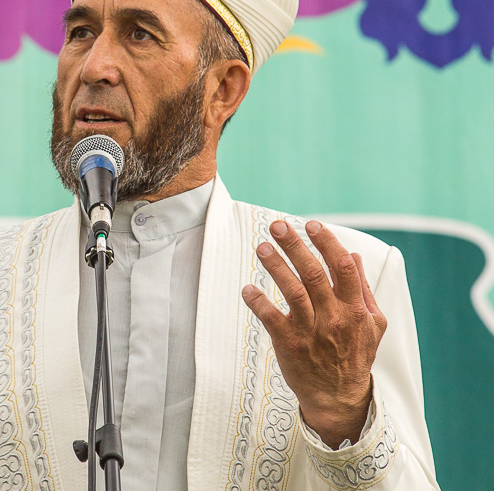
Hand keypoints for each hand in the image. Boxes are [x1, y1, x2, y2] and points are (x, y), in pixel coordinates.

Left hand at [241, 220, 387, 448]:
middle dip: (294, 245)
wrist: (339, 397)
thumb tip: (354, 254)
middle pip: (313, 273)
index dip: (327, 242)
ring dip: (275, 266)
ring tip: (262, 247)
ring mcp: (311, 331)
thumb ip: (362, 288)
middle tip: (277, 225)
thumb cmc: (355, 355)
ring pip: (292, 291)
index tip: (311, 224)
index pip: (342, 267)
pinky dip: (258, 302)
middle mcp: (334, 318)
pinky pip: (271, 318)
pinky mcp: (290, 344)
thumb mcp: (372, 323)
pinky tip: (248, 289)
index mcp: (355, 309)